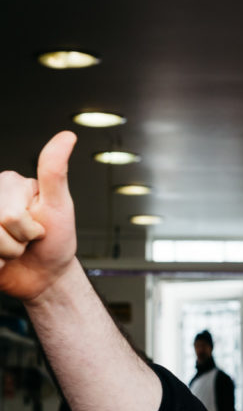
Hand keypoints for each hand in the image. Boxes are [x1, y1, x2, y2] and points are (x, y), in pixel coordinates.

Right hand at [0, 131, 77, 301]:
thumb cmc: (56, 241)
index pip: (10, 214)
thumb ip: (54, 172)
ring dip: (5, 255)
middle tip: (28, 241)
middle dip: (16, 243)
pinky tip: (2, 259)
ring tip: (16, 249)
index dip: (28, 229)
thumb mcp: (60, 206)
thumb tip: (67, 136)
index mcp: (9, 184)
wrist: (46, 275)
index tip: (38, 227)